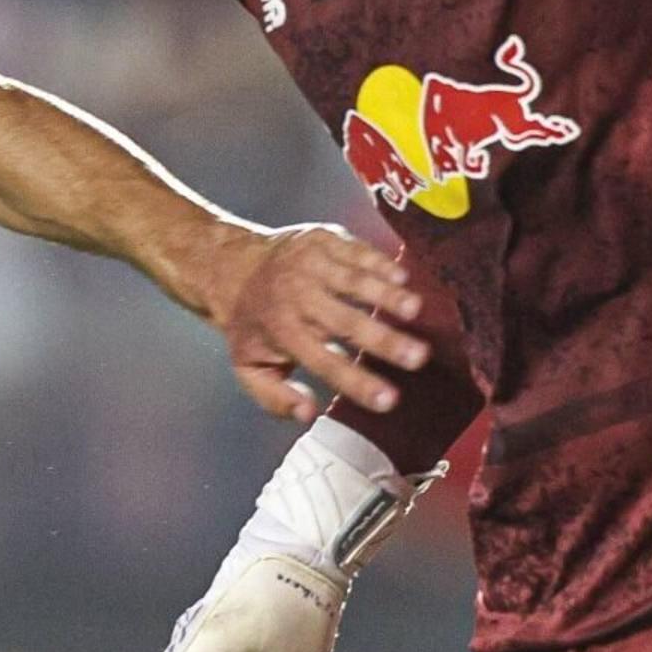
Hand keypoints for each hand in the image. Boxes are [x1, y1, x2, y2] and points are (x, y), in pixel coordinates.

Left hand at [208, 224, 428, 423]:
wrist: (232, 266)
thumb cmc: (251, 324)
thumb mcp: (249, 368)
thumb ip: (276, 397)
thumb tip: (309, 413)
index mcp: (283, 332)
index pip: (325, 363)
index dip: (358, 382)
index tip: (390, 400)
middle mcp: (297, 297)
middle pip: (346, 322)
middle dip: (384, 340)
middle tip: (418, 357)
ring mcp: (311, 264)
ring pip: (354, 282)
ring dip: (387, 295)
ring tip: (416, 311)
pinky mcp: (323, 239)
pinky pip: (356, 250)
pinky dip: (380, 262)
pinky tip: (403, 276)